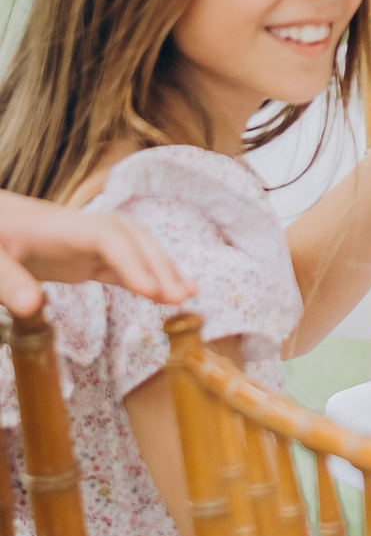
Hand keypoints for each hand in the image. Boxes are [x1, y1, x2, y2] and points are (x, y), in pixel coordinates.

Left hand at [0, 194, 188, 321]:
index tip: (153, 292)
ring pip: (132, 247)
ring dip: (160, 267)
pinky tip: (160, 293)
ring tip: (186, 295)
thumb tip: (32, 307)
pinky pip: (119, 263)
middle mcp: (79, 231)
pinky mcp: (80, 256)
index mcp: (59, 229)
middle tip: (183, 298)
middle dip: (160, 264)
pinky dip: (143, 276)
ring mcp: (82, 243)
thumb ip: (8, 282)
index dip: (133, 262)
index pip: (108, 237)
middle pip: (131, 238)